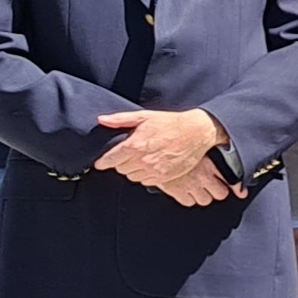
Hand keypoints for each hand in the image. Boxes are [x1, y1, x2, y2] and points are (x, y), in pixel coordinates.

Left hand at [97, 106, 228, 197]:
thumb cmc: (170, 122)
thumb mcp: (144, 116)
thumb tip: (101, 120)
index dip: (103, 162)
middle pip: (120, 169)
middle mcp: (142, 160)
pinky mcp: (164, 177)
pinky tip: (150, 165)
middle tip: (127, 155)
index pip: (110, 160)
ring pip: (132, 177)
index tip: (100, 163)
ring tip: (139, 160)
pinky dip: (144, 175)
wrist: (197, 132)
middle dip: (120, 163)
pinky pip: (145, 181)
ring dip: (132, 170)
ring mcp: (154, 170)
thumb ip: (120, 119)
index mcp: (135, 145)